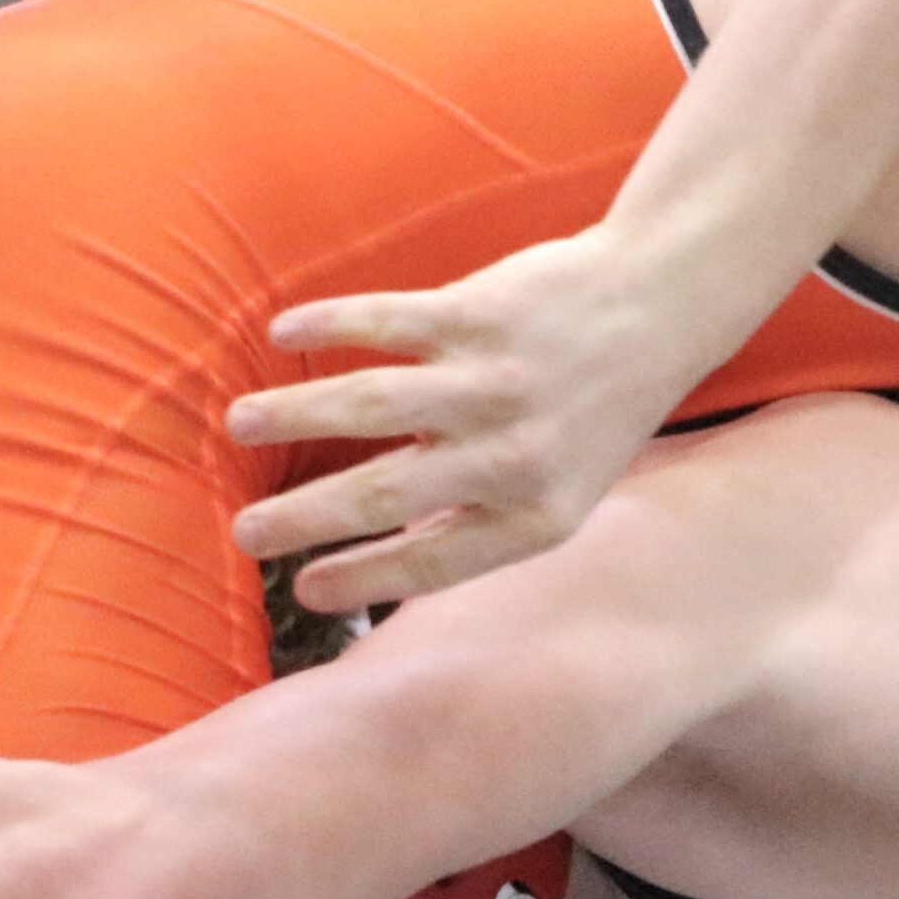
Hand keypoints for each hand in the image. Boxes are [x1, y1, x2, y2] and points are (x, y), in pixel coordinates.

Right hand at [226, 229, 720, 612]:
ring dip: (295, 415)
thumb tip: (383, 568)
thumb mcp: (563, 489)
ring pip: (372, 403)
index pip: (434, 564)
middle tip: (245, 534)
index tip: (305, 590)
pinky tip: (282, 332)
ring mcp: (495, 381)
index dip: (364, 580)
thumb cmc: (595, 409)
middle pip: (386, 494)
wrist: (659, 308)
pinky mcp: (481, 312)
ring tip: (239, 425)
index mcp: (537, 516)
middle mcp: (514, 455)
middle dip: (306, 519)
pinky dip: (329, 325)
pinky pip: (387, 320)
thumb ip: (482, 523)